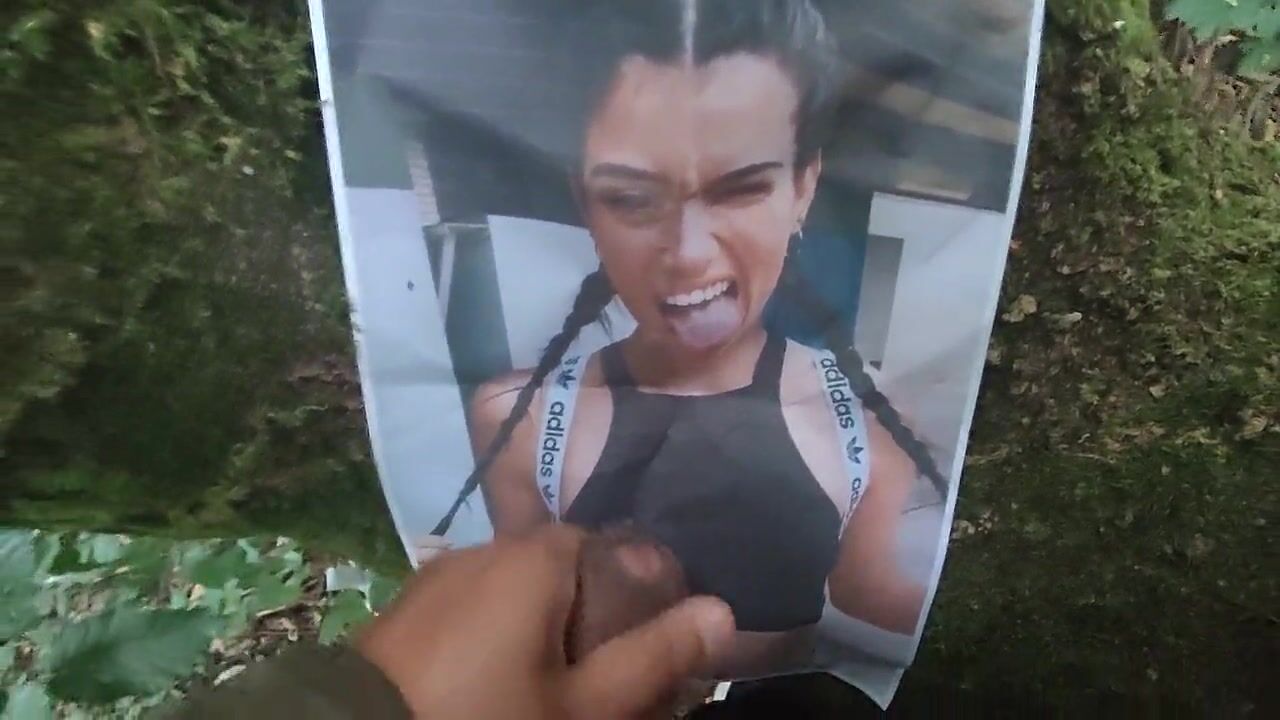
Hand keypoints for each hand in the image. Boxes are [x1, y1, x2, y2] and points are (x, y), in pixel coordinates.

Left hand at [357, 526, 735, 718]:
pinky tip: (496, 687)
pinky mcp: (406, 610)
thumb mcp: (583, 707)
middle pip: (563, 572)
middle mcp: (487, 548)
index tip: (648, 651)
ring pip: (516, 594)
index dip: (638, 598)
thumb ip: (652, 658)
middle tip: (600, 684)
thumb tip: (722, 611)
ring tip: (548, 691)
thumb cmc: (487, 719)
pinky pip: (473, 612)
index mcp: (535, 557)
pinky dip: (495, 641)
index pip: (611, 548)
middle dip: (589, 620)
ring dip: (540, 632)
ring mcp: (439, 576)